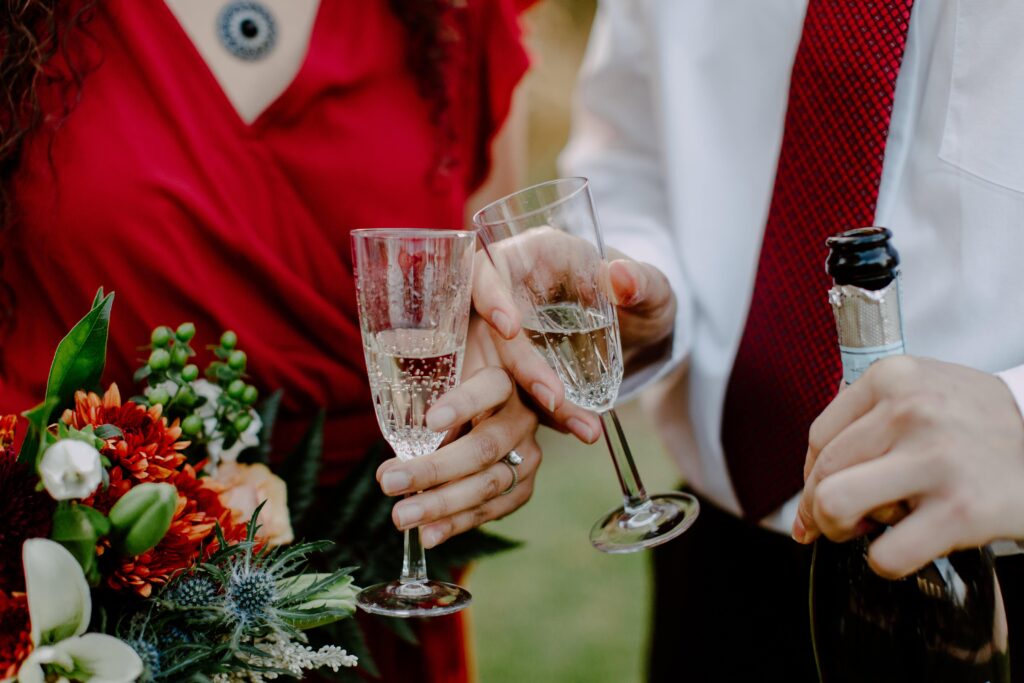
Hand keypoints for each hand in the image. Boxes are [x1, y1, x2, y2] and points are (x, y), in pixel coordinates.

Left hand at [374, 318, 541, 547]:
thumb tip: (468, 294)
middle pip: (485, 446)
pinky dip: (461, 522)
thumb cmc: (466, 334)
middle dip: (437, 469)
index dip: (463, 404)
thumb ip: (474, 300)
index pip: (489, 388)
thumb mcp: (465, 308)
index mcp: (509, 368)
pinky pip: (498, 505)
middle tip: (388, 481)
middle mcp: (524, 410)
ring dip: (446, 504)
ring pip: (492, 482)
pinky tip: (429, 536)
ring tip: (401, 516)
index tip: (430, 422)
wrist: (495, 351)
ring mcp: (527, 446)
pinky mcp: (522, 475)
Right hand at [472, 233, 675, 435]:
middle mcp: (511, 294)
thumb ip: (642, 281)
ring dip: (532, 403)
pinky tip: (577, 428)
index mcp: (533, 255)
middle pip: (488, 330)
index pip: (488, 268)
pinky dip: (543, 416)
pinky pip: (515, 395)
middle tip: (554, 400)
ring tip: (584, 427)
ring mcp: (509, 335)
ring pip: (499, 371)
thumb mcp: (652, 288)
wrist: (641, 334)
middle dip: (520, 369)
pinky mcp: (516, 370)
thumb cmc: (641, 295)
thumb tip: (620, 275)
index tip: (510, 328)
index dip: (489, 296)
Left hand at [794, 356, 1023, 578]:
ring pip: (835, 505)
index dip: (812, 475)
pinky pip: (885, 554)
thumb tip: (807, 488)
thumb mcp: (925, 391)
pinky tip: (907, 545)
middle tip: (845, 520)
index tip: (822, 494)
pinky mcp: (960, 510)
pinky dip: (885, 561)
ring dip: (842, 530)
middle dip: (822, 507)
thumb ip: (866, 419)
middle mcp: (911, 410)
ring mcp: (935, 460)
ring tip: (870, 528)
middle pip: (822, 474)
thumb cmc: (979, 426)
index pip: (819, 436)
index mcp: (894, 376)